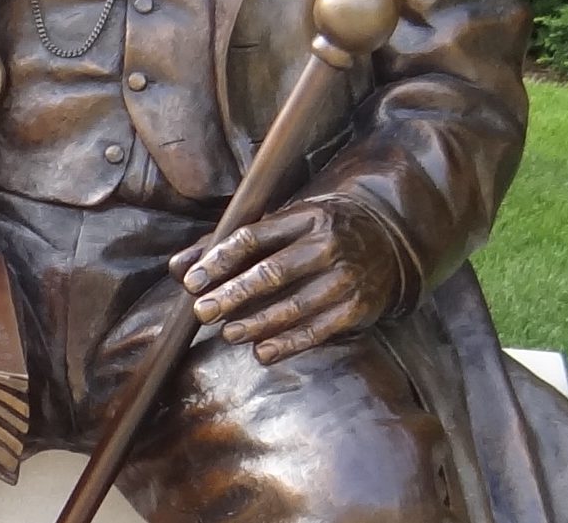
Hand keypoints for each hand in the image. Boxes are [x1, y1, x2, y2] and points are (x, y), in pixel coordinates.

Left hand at [168, 196, 412, 363]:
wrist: (389, 240)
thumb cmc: (320, 232)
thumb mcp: (283, 223)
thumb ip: (231, 243)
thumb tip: (178, 267)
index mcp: (305, 216)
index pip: (253, 237)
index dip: (219, 260)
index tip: (192, 281)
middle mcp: (328, 244)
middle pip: (272, 273)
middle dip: (232, 294)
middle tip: (202, 311)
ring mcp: (346, 277)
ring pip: (293, 306)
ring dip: (256, 323)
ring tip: (228, 333)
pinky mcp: (358, 307)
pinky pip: (317, 330)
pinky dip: (287, 343)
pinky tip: (262, 351)